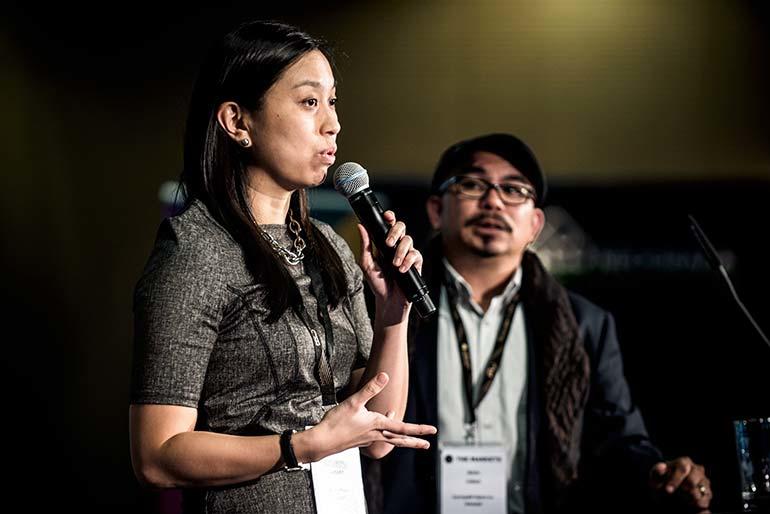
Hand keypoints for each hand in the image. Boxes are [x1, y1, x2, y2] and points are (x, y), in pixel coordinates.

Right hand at [295, 372, 435, 461]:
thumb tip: (386, 376)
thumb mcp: (354, 402)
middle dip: (414, 442)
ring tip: (408, 436)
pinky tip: (379, 426)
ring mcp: (366, 439)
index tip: (432, 431)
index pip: (402, 428)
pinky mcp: (358, 440)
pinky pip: (377, 437)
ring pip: (388, 439)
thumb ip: (371, 388)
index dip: (419, 429)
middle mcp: (374, 434)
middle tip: (427, 446)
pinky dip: (383, 432)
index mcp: (376, 425)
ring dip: (400, 438)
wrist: (320, 443)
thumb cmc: (335, 424)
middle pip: (398, 439)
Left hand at [357, 210, 422, 306]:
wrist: (389, 301)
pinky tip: (402, 270)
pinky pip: (416, 255)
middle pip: (402, 227)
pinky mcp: (416, 263)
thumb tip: (360, 226)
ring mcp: (408, 254)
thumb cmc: (378, 283)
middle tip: (388, 243)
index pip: (389, 225)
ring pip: (409, 240)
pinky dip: (408, 261)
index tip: (387, 216)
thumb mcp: (367, 263)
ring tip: (394, 265)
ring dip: (401, 251)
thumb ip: (365, 245)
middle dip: (395, 232)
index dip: (390, 218)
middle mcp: (397, 246)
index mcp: (385, 244)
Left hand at [649, 457, 710, 509]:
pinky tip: (689, 505)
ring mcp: (704, 481)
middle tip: (675, 496)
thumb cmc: (662, 480)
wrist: (668, 490)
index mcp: (684, 462)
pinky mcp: (707, 493)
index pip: (683, 468)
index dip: (675, 479)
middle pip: (692, 481)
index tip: (667, 490)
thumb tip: (662, 466)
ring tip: (681, 500)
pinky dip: (697, 504)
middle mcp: (697, 470)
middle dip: (682, 490)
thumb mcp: (656, 475)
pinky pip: (705, 500)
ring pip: (700, 491)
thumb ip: (657, 471)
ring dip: (689, 498)